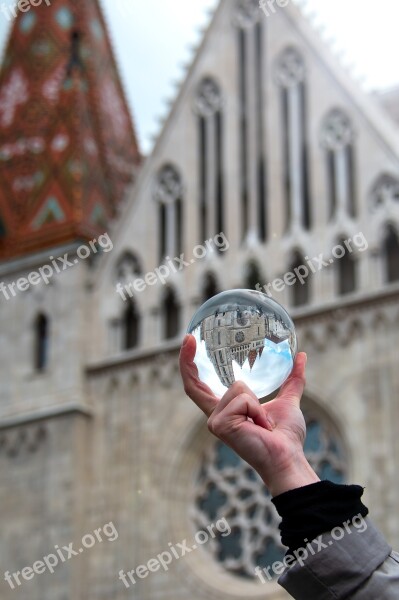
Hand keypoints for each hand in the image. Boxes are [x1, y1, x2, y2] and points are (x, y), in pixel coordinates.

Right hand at [179, 334, 319, 495]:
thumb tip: (302, 356)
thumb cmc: (286, 437)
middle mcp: (214, 416)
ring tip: (263, 423)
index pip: (198, 386)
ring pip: (238, 387)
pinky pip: (244, 399)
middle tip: (187, 337)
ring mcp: (215, 421)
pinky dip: (258, 409)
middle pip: (195, 383)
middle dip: (187, 359)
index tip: (188, 340)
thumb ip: (292, 380)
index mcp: (225, 410)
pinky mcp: (220, 424)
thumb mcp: (288, 401)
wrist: (288, 458)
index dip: (188, 364)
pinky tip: (260, 427)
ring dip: (258, 402)